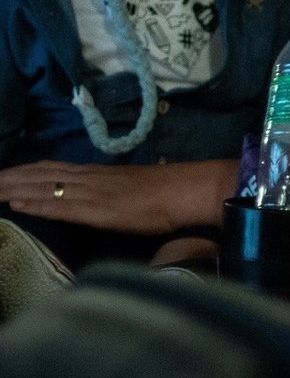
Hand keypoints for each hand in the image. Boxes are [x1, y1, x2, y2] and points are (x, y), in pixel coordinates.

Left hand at [0, 161, 178, 232]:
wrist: (184, 191)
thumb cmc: (165, 192)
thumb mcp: (129, 188)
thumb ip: (108, 190)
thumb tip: (95, 196)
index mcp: (95, 173)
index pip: (50, 168)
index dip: (22, 171)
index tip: (1, 175)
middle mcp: (87, 178)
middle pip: (38, 174)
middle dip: (8, 178)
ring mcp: (90, 192)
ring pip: (42, 186)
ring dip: (11, 188)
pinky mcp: (95, 209)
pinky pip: (59, 206)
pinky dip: (34, 204)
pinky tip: (15, 205)